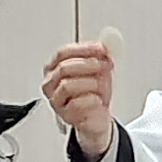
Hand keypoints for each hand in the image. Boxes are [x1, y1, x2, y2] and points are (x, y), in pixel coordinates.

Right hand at [38, 41, 118, 161]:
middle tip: (104, 66)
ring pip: (67, 86)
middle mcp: (52, 84)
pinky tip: (97, 100)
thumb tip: (109, 43)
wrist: (97, 118)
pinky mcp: (66, 115)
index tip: (101, 49)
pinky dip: (91, 100)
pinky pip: (77, 104)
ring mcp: (57, 100)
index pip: (63, 53)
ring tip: (101, 87)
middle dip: (88, 65)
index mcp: (56, 68)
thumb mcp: (100, 70)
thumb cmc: (94, 94)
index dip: (83, 49)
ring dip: (90, 84)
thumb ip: (102, 56)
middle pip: (63, 68)